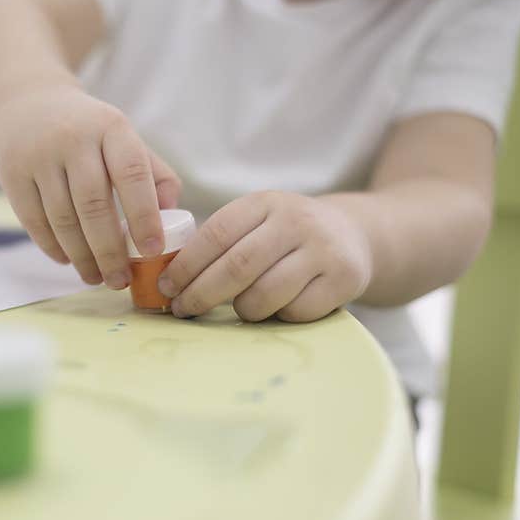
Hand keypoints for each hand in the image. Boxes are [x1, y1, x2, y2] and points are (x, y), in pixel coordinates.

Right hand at [0, 86, 181, 287]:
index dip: (144, 215)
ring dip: (82, 256)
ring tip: (96, 277)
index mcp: (111, 127)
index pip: (132, 174)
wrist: (28, 105)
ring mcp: (38, 156)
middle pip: (93, 205)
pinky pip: (34, 222)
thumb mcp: (124, 139)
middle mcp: (72, 138)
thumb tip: (172, 217)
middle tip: (120, 280)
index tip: (153, 250)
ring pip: (62, 219)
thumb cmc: (90, 133)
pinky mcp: (11, 175)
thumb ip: (154, 175)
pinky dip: (53, 248)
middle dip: (109, 250)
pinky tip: (69, 261)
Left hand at [157, 191, 371, 321]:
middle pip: (237, 267)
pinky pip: (296, 311)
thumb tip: (169, 279)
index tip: (165, 287)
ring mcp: (323, 249)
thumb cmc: (287, 235)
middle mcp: (296, 221)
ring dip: (242, 309)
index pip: (216, 234)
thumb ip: (222, 241)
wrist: (354, 234)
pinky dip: (278, 316)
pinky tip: (277, 308)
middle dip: (201, 294)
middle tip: (182, 310)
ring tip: (237, 309)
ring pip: (265, 294)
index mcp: (265, 203)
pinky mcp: (344, 278)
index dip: (186, 265)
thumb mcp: (258, 221)